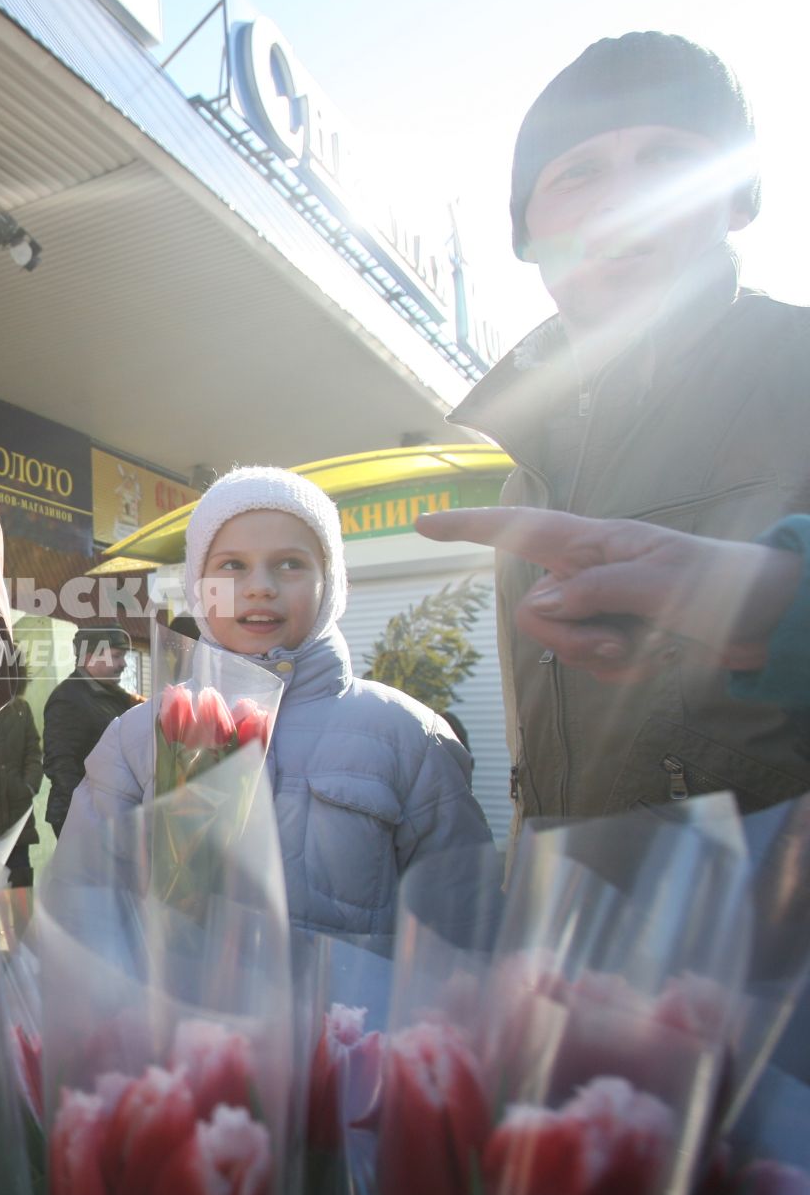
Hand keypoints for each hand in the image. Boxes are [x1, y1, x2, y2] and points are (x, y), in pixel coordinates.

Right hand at [416, 507, 800, 680]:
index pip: (519, 528)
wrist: (774, 620)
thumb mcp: (666, 586)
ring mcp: (600, 604)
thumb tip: (537, 607)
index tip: (420, 524)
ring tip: (647, 651)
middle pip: (533, 612)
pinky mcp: (614, 633)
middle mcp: (587, 571)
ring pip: (557, 642)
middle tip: (620, 645)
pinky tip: (653, 660)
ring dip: (599, 659)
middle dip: (568, 640)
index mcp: (595, 544)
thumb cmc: (729, 587)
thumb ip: (596, 593)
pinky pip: (586, 662)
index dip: (467, 526)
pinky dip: (617, 670)